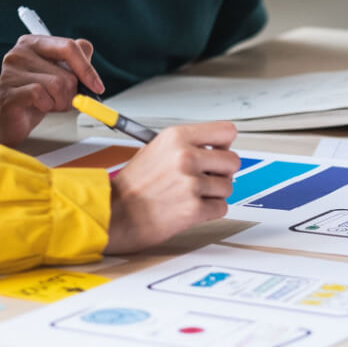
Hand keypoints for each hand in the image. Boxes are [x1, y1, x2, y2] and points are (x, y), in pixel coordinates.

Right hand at [0, 35, 105, 146]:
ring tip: (48, 103)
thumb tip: (87, 49)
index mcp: (35, 43)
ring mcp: (11, 71)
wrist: (8, 118)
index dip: (87, 69)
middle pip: (67, 73)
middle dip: (71, 93)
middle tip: (60, 99)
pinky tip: (38, 106)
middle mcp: (20, 52)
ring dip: (60, 102)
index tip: (97, 86)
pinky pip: (42, 96)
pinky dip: (47, 106)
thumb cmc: (36, 96)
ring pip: (57, 86)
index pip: (70, 47)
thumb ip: (75, 60)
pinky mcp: (8, 91)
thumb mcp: (59, 75)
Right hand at [104, 121, 239, 253]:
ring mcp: (191, 183)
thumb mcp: (155, 150)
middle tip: (205, 179)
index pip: (227, 131)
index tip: (218, 152)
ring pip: (228, 186)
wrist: (114, 215)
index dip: (224, 145)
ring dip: (214, 194)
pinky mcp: (194, 209)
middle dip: (222, 172)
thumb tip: (216, 148)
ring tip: (192, 195)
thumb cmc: (132, 186)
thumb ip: (187, 145)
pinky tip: (191, 208)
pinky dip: (210, 211)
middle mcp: (186, 156)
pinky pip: (221, 208)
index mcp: (177, 137)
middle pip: (233, 161)